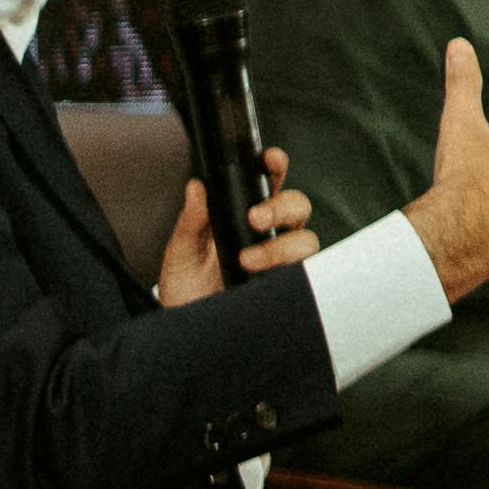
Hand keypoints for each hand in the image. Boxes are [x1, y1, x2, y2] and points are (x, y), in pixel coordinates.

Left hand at [152, 149, 316, 306]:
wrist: (187, 330)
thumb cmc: (186, 289)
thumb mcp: (181, 252)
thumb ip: (191, 220)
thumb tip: (196, 187)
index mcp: (244, 216)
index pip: (268, 183)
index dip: (275, 166)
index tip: (269, 159)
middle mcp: (268, 235)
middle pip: (298, 206)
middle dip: (282, 206)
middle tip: (255, 218)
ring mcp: (281, 262)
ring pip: (307, 239)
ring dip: (282, 245)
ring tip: (248, 260)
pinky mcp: (286, 287)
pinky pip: (306, 275)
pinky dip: (291, 272)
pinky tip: (264, 278)